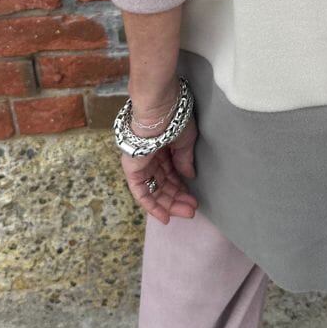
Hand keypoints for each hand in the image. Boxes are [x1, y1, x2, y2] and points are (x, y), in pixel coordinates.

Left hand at [120, 110, 198, 224]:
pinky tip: (165, 216)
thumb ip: (185, 159)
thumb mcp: (186, 141)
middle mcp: (150, 157)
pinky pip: (141, 192)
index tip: (194, 199)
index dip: (182, 187)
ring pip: (154, 190)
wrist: (158, 111)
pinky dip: (151, 206)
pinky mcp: (132, 170)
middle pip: (163, 184)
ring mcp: (141, 164)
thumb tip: (188, 175)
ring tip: (186, 212)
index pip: (172, 173)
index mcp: (163, 147)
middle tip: (192, 209)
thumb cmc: (173, 119)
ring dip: (169, 203)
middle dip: (178, 198)